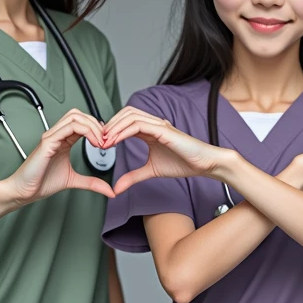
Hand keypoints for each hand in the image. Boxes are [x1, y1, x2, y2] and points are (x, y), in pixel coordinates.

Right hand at [1, 109, 113, 205]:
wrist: (24, 191)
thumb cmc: (42, 182)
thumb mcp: (74, 180)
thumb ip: (92, 183)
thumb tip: (110, 191)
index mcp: (63, 140)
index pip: (82, 122)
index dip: (98, 129)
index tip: (108, 143)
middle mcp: (57, 135)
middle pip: (79, 114)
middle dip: (97, 124)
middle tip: (107, 141)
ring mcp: (51, 136)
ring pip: (75, 117)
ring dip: (93, 126)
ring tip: (101, 142)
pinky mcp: (47, 142)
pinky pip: (68, 128)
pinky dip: (85, 131)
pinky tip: (94, 144)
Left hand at [103, 107, 230, 194]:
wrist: (204, 164)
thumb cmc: (183, 163)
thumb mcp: (151, 171)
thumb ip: (133, 176)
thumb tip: (116, 188)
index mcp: (150, 130)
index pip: (125, 121)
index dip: (111, 130)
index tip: (100, 144)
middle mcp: (153, 123)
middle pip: (125, 114)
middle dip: (109, 125)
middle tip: (98, 140)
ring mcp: (158, 124)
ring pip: (129, 116)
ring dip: (113, 127)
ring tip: (104, 141)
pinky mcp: (163, 130)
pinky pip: (138, 125)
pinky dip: (123, 131)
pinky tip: (115, 141)